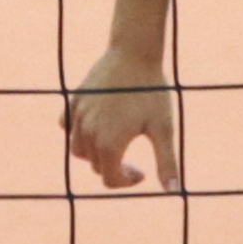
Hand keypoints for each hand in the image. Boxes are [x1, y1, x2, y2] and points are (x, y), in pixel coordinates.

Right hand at [63, 47, 182, 190]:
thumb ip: (167, 162)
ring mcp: (78, 115)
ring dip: (95, 154)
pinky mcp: (74, 100)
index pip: (110, 179)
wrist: (134, 53)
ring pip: (78, 148)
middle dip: (114, 168)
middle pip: (96, 166)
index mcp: (110, 144)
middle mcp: (88, 133)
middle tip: (134, 160)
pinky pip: (67, 126)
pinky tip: (95, 126)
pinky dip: (77, 132)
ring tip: (113, 144)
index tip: (142, 172)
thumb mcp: (164, 129)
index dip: (127, 181)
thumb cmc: (152, 92)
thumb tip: (174, 190)